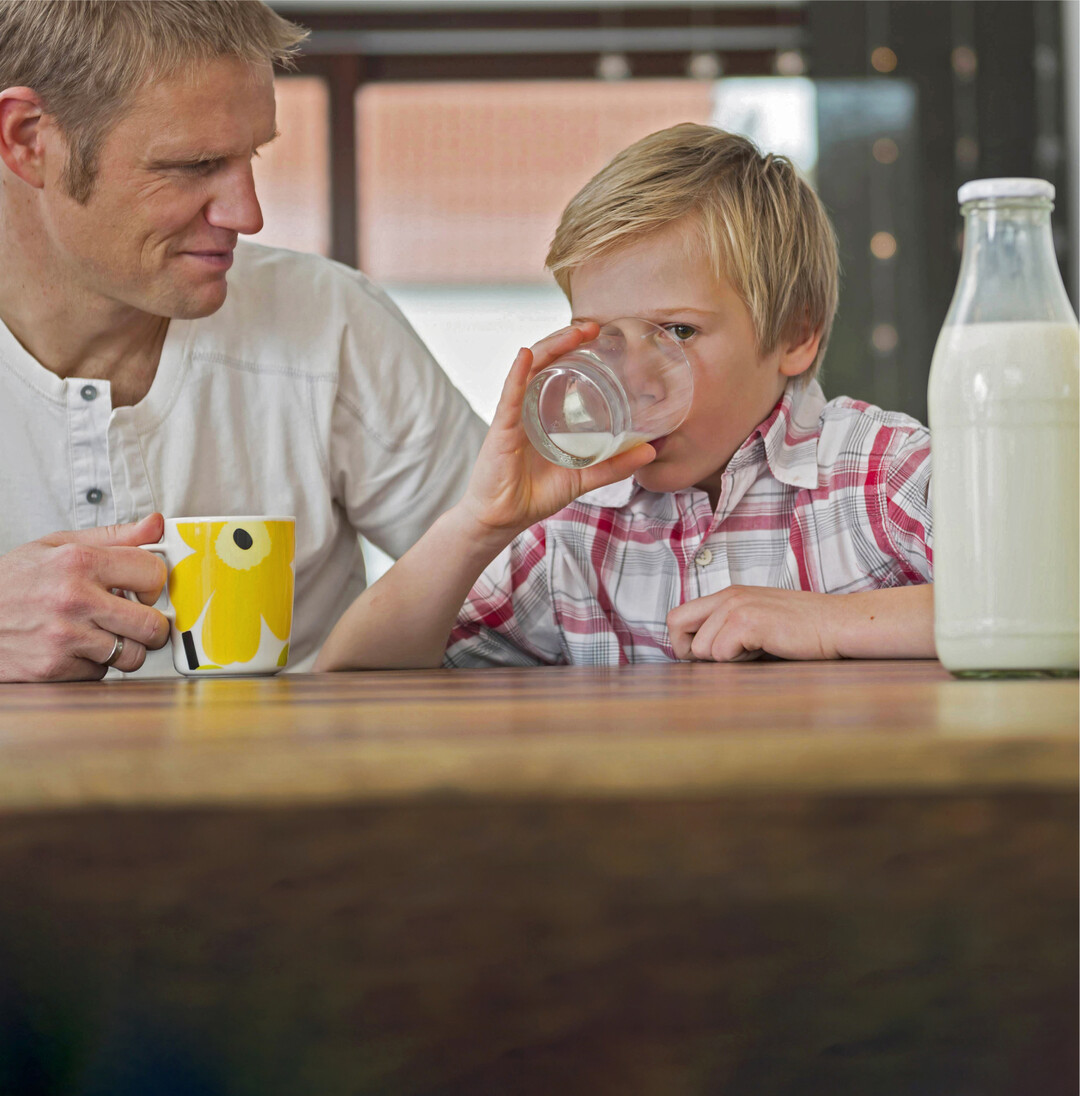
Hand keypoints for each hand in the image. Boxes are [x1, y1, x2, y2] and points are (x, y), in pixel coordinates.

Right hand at [0, 513, 170, 681]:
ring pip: (133, 655)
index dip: (155, 583)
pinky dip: (93, 664)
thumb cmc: (11, 582)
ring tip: (102, 634)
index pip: (153, 573)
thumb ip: (113, 536)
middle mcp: (74, 599)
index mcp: (79, 561)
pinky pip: (101, 672)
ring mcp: (65, 637)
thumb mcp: (56, 546)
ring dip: (125, 648)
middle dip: (151, 625)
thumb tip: (156, 523)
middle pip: (152, 624)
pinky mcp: (55, 668)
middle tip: (138, 621)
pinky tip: (74, 648)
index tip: (145, 589)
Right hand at [459, 323, 656, 544]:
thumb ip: (614, 465)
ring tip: (572, 332)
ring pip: (530, 370)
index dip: (578, 351)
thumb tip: (650, 451)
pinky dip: (517, 375)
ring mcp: (514, 416)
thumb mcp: (583, 478)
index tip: (602, 336)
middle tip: (594, 327)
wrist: (503, 519)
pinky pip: (509, 396)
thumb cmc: (534, 494)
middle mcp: (528, 408)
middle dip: (568, 340)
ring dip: (550, 347)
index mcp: (545, 414)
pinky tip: (525, 356)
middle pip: (546, 363)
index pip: (560, 372)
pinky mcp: (502, 430)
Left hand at [667, 586, 841, 661]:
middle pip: (675, 626)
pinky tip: (766, 650)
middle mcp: (727, 596)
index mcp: (728, 595)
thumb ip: (729, 630)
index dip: (685, 643)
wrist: (840, 625)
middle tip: (728, 658)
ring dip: (726, 660)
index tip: (711, 657)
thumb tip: (699, 656)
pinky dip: (740, 662)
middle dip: (693, 652)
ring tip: (758, 650)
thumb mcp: (759, 623)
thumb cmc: (804, 631)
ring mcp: (736, 606)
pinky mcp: (747, 621)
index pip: (677, 617)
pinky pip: (721, 655)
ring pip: (701, 648)